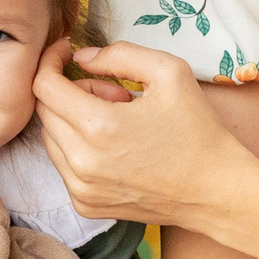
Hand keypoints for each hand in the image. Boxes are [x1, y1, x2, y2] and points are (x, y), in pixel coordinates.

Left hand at [33, 38, 252, 227]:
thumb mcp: (170, 72)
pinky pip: (63, 165)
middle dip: (72, 90)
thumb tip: (81, 57)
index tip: (65, 53)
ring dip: (74, 119)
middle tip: (113, 91)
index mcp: (99, 126)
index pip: (43, 86)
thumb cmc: (197, 130)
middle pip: (45, 110)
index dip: (50, 61)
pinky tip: (117, 147)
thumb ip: (119, 54)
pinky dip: (79, 148)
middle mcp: (82, 162)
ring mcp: (81, 188)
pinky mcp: (86, 205)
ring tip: (118, 120)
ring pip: (51, 137)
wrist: (215, 191)